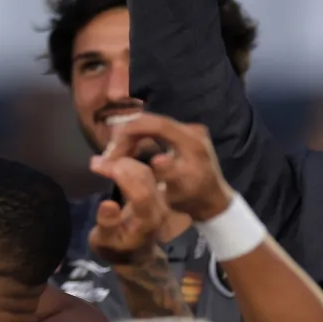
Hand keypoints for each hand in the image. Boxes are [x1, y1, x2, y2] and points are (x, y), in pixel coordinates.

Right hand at [88, 155, 170, 263]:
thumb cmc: (115, 247)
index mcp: (147, 223)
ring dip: (124, 161)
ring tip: (102, 161)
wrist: (135, 254)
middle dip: (120, 164)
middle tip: (96, 162)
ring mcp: (162, 200)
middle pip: (145, 177)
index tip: (96, 166)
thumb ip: (106, 225)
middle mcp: (160, 209)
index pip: (141, 194)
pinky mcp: (159, 192)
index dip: (120, 175)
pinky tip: (114, 163)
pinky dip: (130, 163)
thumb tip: (108, 204)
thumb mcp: (103, 243)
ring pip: (147, 170)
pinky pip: (147, 171)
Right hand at [94, 113, 232, 221]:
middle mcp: (192, 130)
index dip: (130, 132)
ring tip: (117, 154)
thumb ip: (168, 174)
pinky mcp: (184, 133)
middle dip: (127, 134)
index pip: (156, 124)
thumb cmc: (193, 200)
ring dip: (131, 136)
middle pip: (151, 121)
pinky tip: (130, 151)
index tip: (112, 150)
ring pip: (151, 123)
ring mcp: (189, 129)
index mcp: (193, 142)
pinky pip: (156, 128)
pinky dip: (140, 137)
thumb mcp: (181, 192)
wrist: (212, 201)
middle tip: (110, 154)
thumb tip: (156, 158)